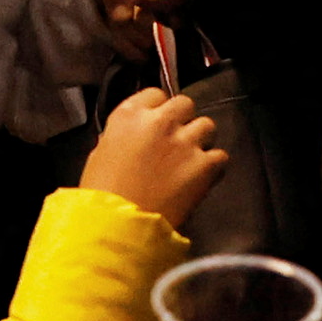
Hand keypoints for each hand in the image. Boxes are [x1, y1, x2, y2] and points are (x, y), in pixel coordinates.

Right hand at [83, 81, 230, 219]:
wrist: (119, 226)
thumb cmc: (101, 194)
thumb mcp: (101, 153)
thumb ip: (124, 135)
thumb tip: (136, 137)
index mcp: (129, 114)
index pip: (155, 94)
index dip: (158, 110)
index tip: (157, 126)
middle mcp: (160, 121)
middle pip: (185, 104)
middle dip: (182, 121)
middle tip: (176, 142)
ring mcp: (185, 142)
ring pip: (207, 125)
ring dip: (201, 140)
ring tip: (191, 161)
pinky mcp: (204, 165)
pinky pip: (221, 156)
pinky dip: (213, 167)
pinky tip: (201, 179)